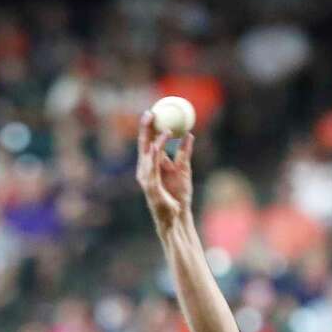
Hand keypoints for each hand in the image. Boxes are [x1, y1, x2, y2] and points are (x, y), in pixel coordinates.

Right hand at [136, 110, 193, 233]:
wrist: (177, 219)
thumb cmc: (179, 198)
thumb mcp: (183, 171)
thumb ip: (184, 153)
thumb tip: (188, 134)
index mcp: (152, 167)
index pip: (148, 143)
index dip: (149, 127)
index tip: (155, 111)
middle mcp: (145, 171)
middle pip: (143, 145)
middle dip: (145, 128)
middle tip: (150, 112)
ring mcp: (146, 178)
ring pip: (147, 152)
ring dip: (152, 137)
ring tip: (158, 123)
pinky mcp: (150, 186)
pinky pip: (153, 164)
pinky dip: (156, 151)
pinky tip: (160, 141)